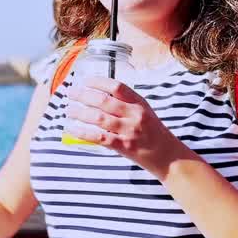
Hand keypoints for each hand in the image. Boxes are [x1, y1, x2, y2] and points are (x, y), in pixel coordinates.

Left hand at [63, 76, 188, 173]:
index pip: (117, 87)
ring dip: (80, 112)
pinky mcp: (124, 146)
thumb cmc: (154, 134)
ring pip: (99, 118)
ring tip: (69, 110)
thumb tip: (98, 97)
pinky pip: (99, 137)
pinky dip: (83, 132)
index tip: (84, 80)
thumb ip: (126, 105)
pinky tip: (72, 129)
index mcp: (139, 103)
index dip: (98, 81)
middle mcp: (135, 114)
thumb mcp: (144, 113)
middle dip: (83, 95)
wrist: (169, 157)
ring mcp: (129, 130)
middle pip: (104, 100)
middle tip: (70, 93)